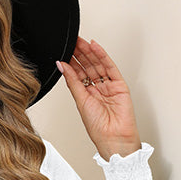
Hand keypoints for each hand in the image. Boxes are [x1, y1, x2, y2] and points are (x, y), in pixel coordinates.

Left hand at [57, 37, 141, 160]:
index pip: (78, 74)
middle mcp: (97, 89)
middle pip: (88, 67)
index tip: (64, 51)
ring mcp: (109, 86)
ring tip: (81, 41)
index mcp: (86, 95)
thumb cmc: (98, 127)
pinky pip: (110, 67)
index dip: (71, 62)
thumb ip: (72, 81)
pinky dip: (102, 56)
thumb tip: (62, 66)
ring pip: (98, 65)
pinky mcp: (119, 85)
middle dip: (80, 54)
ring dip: (89, 52)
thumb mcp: (80, 101)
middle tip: (72, 41)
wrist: (113, 138)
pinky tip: (95, 47)